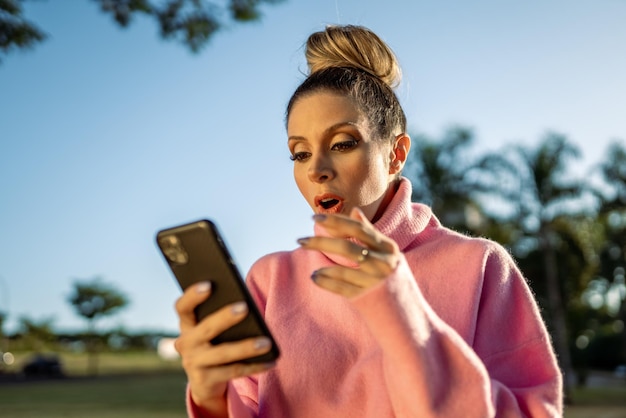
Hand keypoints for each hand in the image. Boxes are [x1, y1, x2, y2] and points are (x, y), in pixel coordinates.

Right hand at [174, 282, 275, 415]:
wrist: (205, 381)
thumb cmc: (214, 343)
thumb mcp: (212, 330)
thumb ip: (220, 315)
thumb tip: (246, 305)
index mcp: (187, 325)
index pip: (183, 307)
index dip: (192, 296)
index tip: (209, 284)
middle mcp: (186, 343)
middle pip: (206, 328)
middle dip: (225, 317)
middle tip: (245, 307)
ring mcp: (193, 363)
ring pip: (223, 353)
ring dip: (246, 347)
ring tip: (267, 342)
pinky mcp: (205, 381)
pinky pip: (234, 371)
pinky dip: (255, 366)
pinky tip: (271, 360)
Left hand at [298, 207, 399, 297]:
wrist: (408, 314)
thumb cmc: (393, 277)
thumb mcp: (387, 253)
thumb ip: (370, 233)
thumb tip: (354, 210)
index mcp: (388, 247)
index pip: (358, 229)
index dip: (336, 221)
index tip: (314, 217)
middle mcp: (383, 263)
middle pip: (347, 247)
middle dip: (321, 242)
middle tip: (300, 240)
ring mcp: (375, 282)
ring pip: (343, 269)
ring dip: (322, 264)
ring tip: (308, 259)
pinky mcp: (366, 298)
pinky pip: (340, 288)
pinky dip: (325, 281)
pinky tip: (314, 276)